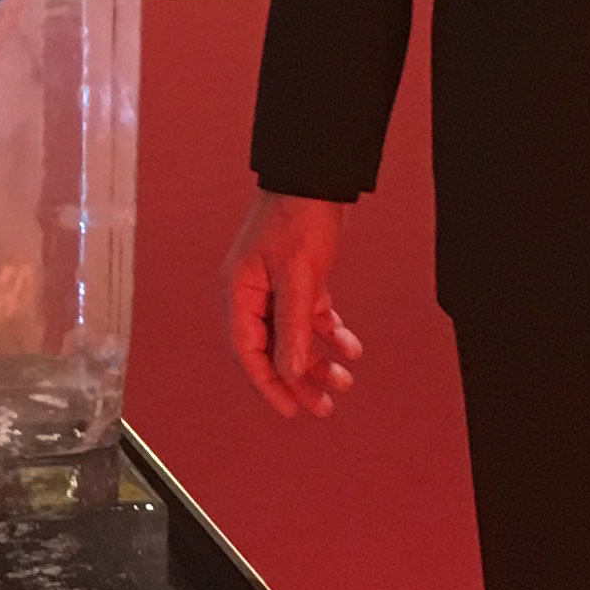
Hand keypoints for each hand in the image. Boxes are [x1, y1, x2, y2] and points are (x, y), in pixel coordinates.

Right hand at [223, 190, 362, 419]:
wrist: (318, 179)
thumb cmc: (298, 218)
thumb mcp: (298, 278)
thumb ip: (293, 328)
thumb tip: (288, 372)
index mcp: (238, 292)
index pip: (247, 351)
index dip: (267, 384)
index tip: (290, 410)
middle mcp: (252, 294)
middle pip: (271, 350)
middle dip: (297, 380)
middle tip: (322, 407)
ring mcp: (275, 288)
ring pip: (294, 338)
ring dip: (317, 361)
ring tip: (343, 382)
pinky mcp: (299, 280)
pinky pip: (311, 318)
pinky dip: (331, 334)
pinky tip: (351, 348)